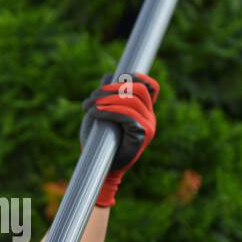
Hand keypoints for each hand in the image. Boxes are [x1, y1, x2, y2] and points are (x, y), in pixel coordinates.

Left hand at [79, 72, 159, 206]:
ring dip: (108, 99)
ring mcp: (149, 126)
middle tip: (93, 96)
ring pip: (133, 101)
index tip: (117, 77)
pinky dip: (110, 111)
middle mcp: (149, 116)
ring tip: (90, 106)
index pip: (150, 86)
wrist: (99, 166)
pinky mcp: (142, 136)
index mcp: (143, 109)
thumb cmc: (98, 139)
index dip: (137, 76)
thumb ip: (109, 94)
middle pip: (139, 89)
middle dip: (113, 88)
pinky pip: (129, 116)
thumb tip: (109, 76)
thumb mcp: (102, 111)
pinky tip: (95, 113)